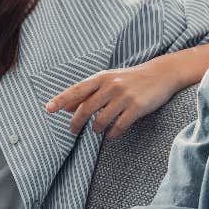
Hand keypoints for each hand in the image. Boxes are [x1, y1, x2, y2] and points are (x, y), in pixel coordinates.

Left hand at [46, 61, 178, 138]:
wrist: (160, 74)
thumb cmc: (129, 79)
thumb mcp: (107, 80)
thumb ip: (87, 93)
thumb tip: (65, 107)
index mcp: (101, 78)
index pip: (77, 90)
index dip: (61, 100)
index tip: (48, 110)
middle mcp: (111, 86)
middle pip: (86, 108)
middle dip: (76, 123)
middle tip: (73, 131)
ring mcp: (124, 97)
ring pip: (101, 120)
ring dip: (96, 129)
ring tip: (97, 130)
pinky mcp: (137, 108)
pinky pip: (119, 127)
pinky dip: (112, 134)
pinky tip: (111, 134)